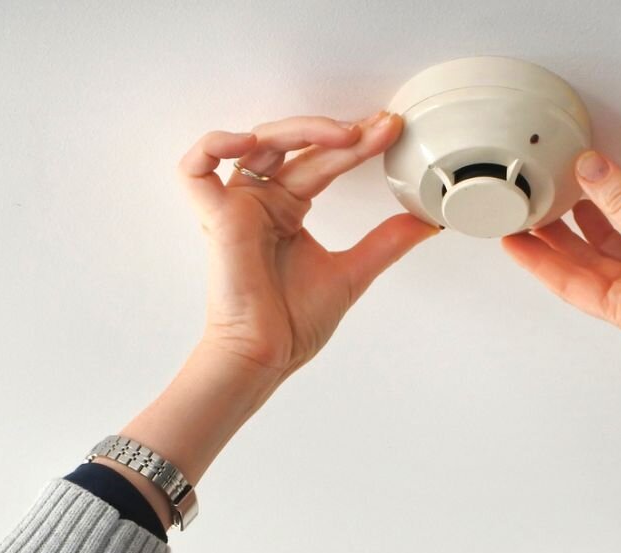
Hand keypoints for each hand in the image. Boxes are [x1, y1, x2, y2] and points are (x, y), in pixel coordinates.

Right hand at [179, 111, 443, 377]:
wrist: (267, 355)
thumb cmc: (291, 324)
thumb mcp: (353, 272)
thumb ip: (386, 242)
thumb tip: (425, 222)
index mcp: (287, 208)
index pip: (321, 160)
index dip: (355, 145)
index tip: (388, 131)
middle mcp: (261, 201)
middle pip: (296, 146)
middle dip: (339, 133)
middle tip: (377, 129)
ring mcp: (237, 206)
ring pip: (257, 142)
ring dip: (299, 129)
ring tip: (342, 136)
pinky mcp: (215, 217)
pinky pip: (196, 168)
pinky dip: (215, 145)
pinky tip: (250, 142)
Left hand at [501, 151, 620, 344]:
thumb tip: (589, 172)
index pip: (567, 283)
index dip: (537, 260)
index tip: (510, 237)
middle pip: (586, 262)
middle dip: (558, 235)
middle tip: (530, 208)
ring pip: (616, 240)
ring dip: (591, 216)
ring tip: (564, 189)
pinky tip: (611, 186)